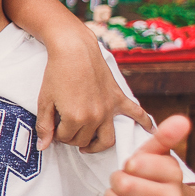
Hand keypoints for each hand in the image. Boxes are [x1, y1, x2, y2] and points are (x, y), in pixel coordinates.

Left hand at [37, 36, 152, 152]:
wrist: (74, 49)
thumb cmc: (56, 72)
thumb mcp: (44, 100)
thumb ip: (44, 126)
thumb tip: (43, 147)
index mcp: (75, 118)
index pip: (65, 139)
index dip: (57, 134)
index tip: (54, 125)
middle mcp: (95, 117)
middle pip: (84, 140)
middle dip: (72, 137)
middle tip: (65, 129)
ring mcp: (109, 109)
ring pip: (107, 140)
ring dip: (97, 145)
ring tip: (88, 145)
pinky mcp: (118, 98)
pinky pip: (136, 114)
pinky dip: (145, 124)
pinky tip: (151, 132)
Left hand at [104, 114, 188, 195]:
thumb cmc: (160, 177)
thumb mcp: (161, 155)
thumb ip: (166, 136)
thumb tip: (182, 119)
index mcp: (173, 174)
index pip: (136, 164)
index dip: (129, 163)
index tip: (133, 165)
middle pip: (124, 186)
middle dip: (117, 179)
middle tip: (123, 179)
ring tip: (120, 193)